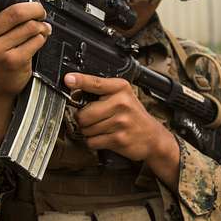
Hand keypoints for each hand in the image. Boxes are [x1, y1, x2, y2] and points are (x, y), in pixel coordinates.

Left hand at [66, 73, 180, 180]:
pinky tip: (104, 137)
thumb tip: (74, 93)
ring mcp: (120, 121)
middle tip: (92, 118)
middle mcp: (121, 103)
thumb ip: (101, 92)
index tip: (68, 79)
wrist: (152, 137)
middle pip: (84, 113)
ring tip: (102, 128)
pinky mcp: (118, 138)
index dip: (80, 81)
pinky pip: (92, 141)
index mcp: (120, 88)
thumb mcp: (122, 96)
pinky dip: (94, 142)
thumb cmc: (133, 115)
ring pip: (86, 129)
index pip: (96, 83)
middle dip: (82, 119)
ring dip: (89, 131)